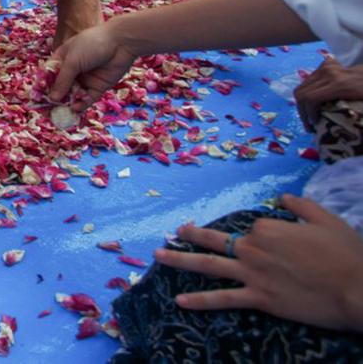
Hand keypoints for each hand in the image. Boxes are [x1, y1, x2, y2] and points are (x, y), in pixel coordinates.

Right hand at [47, 22, 137, 108]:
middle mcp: (73, 70)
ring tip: (62, 113)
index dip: (43, 86)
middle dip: (55, 98)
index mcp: (63, 59)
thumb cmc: (92, 44)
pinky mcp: (98, 86)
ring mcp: (85, 79)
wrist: (122, 42)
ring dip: (68, 103)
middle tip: (48, 111)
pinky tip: (76, 108)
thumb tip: (52, 99)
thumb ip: (62, 81)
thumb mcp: (72, 61)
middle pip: (60, 87)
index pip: (49, 75)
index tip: (37, 98)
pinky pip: (87, 98)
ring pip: (73, 95)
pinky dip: (81, 104)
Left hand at [154, 195, 362, 333]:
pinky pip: (223, 299)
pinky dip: (199, 300)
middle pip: (214, 240)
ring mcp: (252, 275)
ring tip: (157, 256)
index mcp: (267, 228)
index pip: (251, 229)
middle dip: (190, 235)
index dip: (259, 236)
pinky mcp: (259, 299)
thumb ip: (300, 206)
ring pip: (208, 265)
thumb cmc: (346, 254)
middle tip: (174, 231)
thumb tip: (281, 198)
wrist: (357, 289)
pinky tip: (179, 300)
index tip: (271, 243)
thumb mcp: (325, 220)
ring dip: (179, 260)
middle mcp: (253, 249)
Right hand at [294, 57, 362, 124]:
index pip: (311, 99)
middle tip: (310, 125)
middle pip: (301, 94)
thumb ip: (347, 115)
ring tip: (311, 116)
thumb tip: (335, 133)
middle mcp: (329, 73)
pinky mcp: (325, 65)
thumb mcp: (362, 106)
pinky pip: (308, 82)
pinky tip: (317, 102)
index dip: (309, 115)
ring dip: (303, 104)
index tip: (316, 125)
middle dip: (302, 112)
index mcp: (340, 85)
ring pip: (301, 88)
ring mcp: (326, 67)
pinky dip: (308, 94)